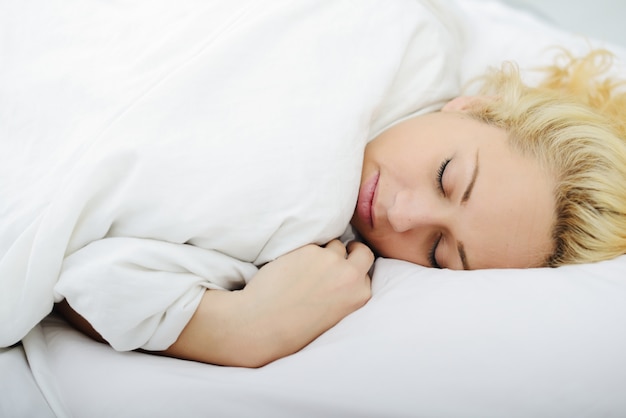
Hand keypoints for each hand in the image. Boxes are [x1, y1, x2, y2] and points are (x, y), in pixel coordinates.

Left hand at [241, 239, 373, 361]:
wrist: (263, 326)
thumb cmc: (294, 330)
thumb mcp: (334, 318)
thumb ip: (345, 296)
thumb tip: (342, 279)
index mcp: (360, 297)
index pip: (365, 274)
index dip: (352, 271)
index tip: (342, 273)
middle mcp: (350, 276)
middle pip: (362, 252)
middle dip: (353, 250)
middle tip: (339, 253)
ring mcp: (330, 260)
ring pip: (334, 245)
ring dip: (324, 252)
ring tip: (305, 268)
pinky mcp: (309, 249)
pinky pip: (311, 244)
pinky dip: (302, 253)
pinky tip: (289, 267)